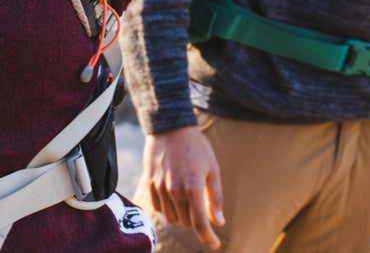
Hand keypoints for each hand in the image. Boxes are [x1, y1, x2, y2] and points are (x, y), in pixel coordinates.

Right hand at [145, 127, 224, 248]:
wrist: (170, 127)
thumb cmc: (196, 147)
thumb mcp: (212, 170)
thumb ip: (216, 198)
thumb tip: (219, 222)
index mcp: (193, 187)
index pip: (200, 223)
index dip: (208, 238)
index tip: (214, 244)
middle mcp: (174, 190)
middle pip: (187, 222)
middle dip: (197, 222)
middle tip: (203, 209)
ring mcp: (160, 188)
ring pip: (172, 218)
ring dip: (183, 217)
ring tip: (189, 201)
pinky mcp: (150, 184)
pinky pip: (159, 208)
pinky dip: (169, 209)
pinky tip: (175, 198)